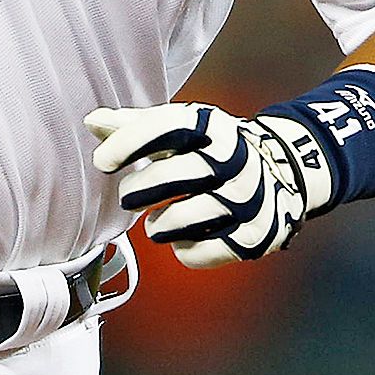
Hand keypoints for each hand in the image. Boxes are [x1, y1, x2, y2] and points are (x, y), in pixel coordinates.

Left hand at [87, 102, 335, 268]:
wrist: (282, 174)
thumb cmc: (213, 151)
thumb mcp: (183, 130)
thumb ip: (136, 126)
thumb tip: (92, 121)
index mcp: (214, 126)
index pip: (169, 126)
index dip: (131, 142)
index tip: (103, 161)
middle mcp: (235, 159)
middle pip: (173, 176)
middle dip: (138, 190)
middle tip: (130, 196)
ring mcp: (247, 199)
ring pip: (181, 219)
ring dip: (158, 225)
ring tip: (156, 221)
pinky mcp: (253, 236)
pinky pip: (200, 252)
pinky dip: (183, 249)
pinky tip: (183, 237)